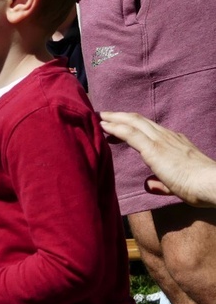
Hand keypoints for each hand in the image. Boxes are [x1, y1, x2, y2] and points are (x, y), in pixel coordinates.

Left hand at [100, 111, 215, 207]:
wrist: (212, 184)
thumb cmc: (199, 187)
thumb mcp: (176, 184)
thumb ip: (162, 183)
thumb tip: (150, 184)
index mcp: (174, 142)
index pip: (149, 129)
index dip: (132, 126)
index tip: (116, 128)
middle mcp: (167, 137)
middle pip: (139, 120)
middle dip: (120, 117)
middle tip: (103, 115)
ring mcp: (161, 141)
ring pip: (133, 122)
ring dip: (114, 118)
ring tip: (98, 117)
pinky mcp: (154, 149)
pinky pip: (131, 134)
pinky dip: (115, 128)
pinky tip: (103, 126)